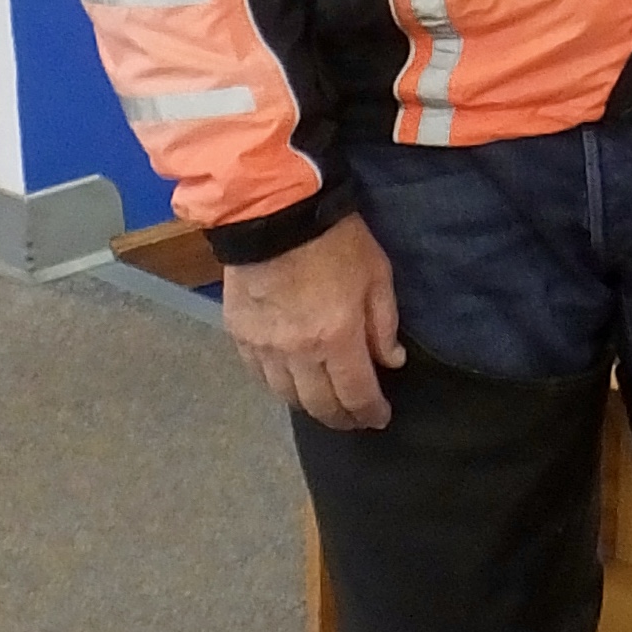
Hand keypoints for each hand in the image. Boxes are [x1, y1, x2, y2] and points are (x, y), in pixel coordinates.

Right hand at [220, 211, 406, 429]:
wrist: (274, 212)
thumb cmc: (335, 240)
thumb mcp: (377, 275)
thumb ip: (384, 324)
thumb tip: (391, 362)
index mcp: (336, 338)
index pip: (355, 394)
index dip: (370, 413)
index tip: (379, 418)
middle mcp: (297, 352)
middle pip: (319, 405)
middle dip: (341, 418)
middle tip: (354, 419)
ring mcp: (264, 346)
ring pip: (286, 396)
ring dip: (309, 404)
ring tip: (325, 403)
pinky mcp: (240, 335)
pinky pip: (260, 375)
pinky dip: (279, 385)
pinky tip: (291, 381)